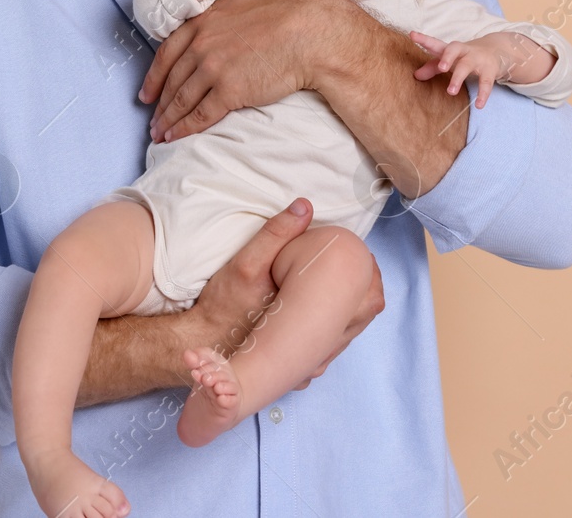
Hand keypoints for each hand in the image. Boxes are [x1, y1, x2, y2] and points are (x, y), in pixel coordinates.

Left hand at [140, 0, 339, 141]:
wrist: (314, 32)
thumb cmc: (296, 4)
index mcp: (205, 19)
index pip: (169, 51)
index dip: (155, 74)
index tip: (147, 90)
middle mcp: (203, 44)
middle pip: (172, 78)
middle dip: (159, 101)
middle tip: (152, 118)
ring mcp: (214, 68)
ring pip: (182, 99)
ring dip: (168, 119)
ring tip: (160, 134)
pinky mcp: (230, 91)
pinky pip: (201, 114)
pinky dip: (185, 129)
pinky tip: (176, 137)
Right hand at [184, 199, 384, 388]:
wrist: (205, 345)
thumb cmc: (225, 307)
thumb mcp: (246, 264)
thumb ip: (276, 235)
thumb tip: (305, 206)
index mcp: (313, 315)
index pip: (362, 296)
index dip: (366, 269)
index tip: (357, 251)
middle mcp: (319, 345)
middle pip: (363, 315)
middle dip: (364, 288)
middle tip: (356, 263)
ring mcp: (312, 361)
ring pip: (350, 331)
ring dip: (351, 307)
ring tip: (341, 283)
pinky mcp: (302, 366)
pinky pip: (332, 344)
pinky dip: (334, 324)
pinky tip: (321, 308)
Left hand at [409, 30, 519, 107]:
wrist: (497, 49)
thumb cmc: (466, 56)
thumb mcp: (450, 60)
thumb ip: (432, 67)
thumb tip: (415, 75)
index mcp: (451, 49)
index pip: (436, 43)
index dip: (424, 39)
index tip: (412, 35)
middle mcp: (464, 51)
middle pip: (454, 49)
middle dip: (447, 57)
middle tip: (441, 68)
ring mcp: (478, 59)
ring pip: (467, 66)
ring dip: (458, 78)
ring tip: (451, 92)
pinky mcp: (490, 69)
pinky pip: (486, 82)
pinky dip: (483, 94)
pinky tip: (478, 105)